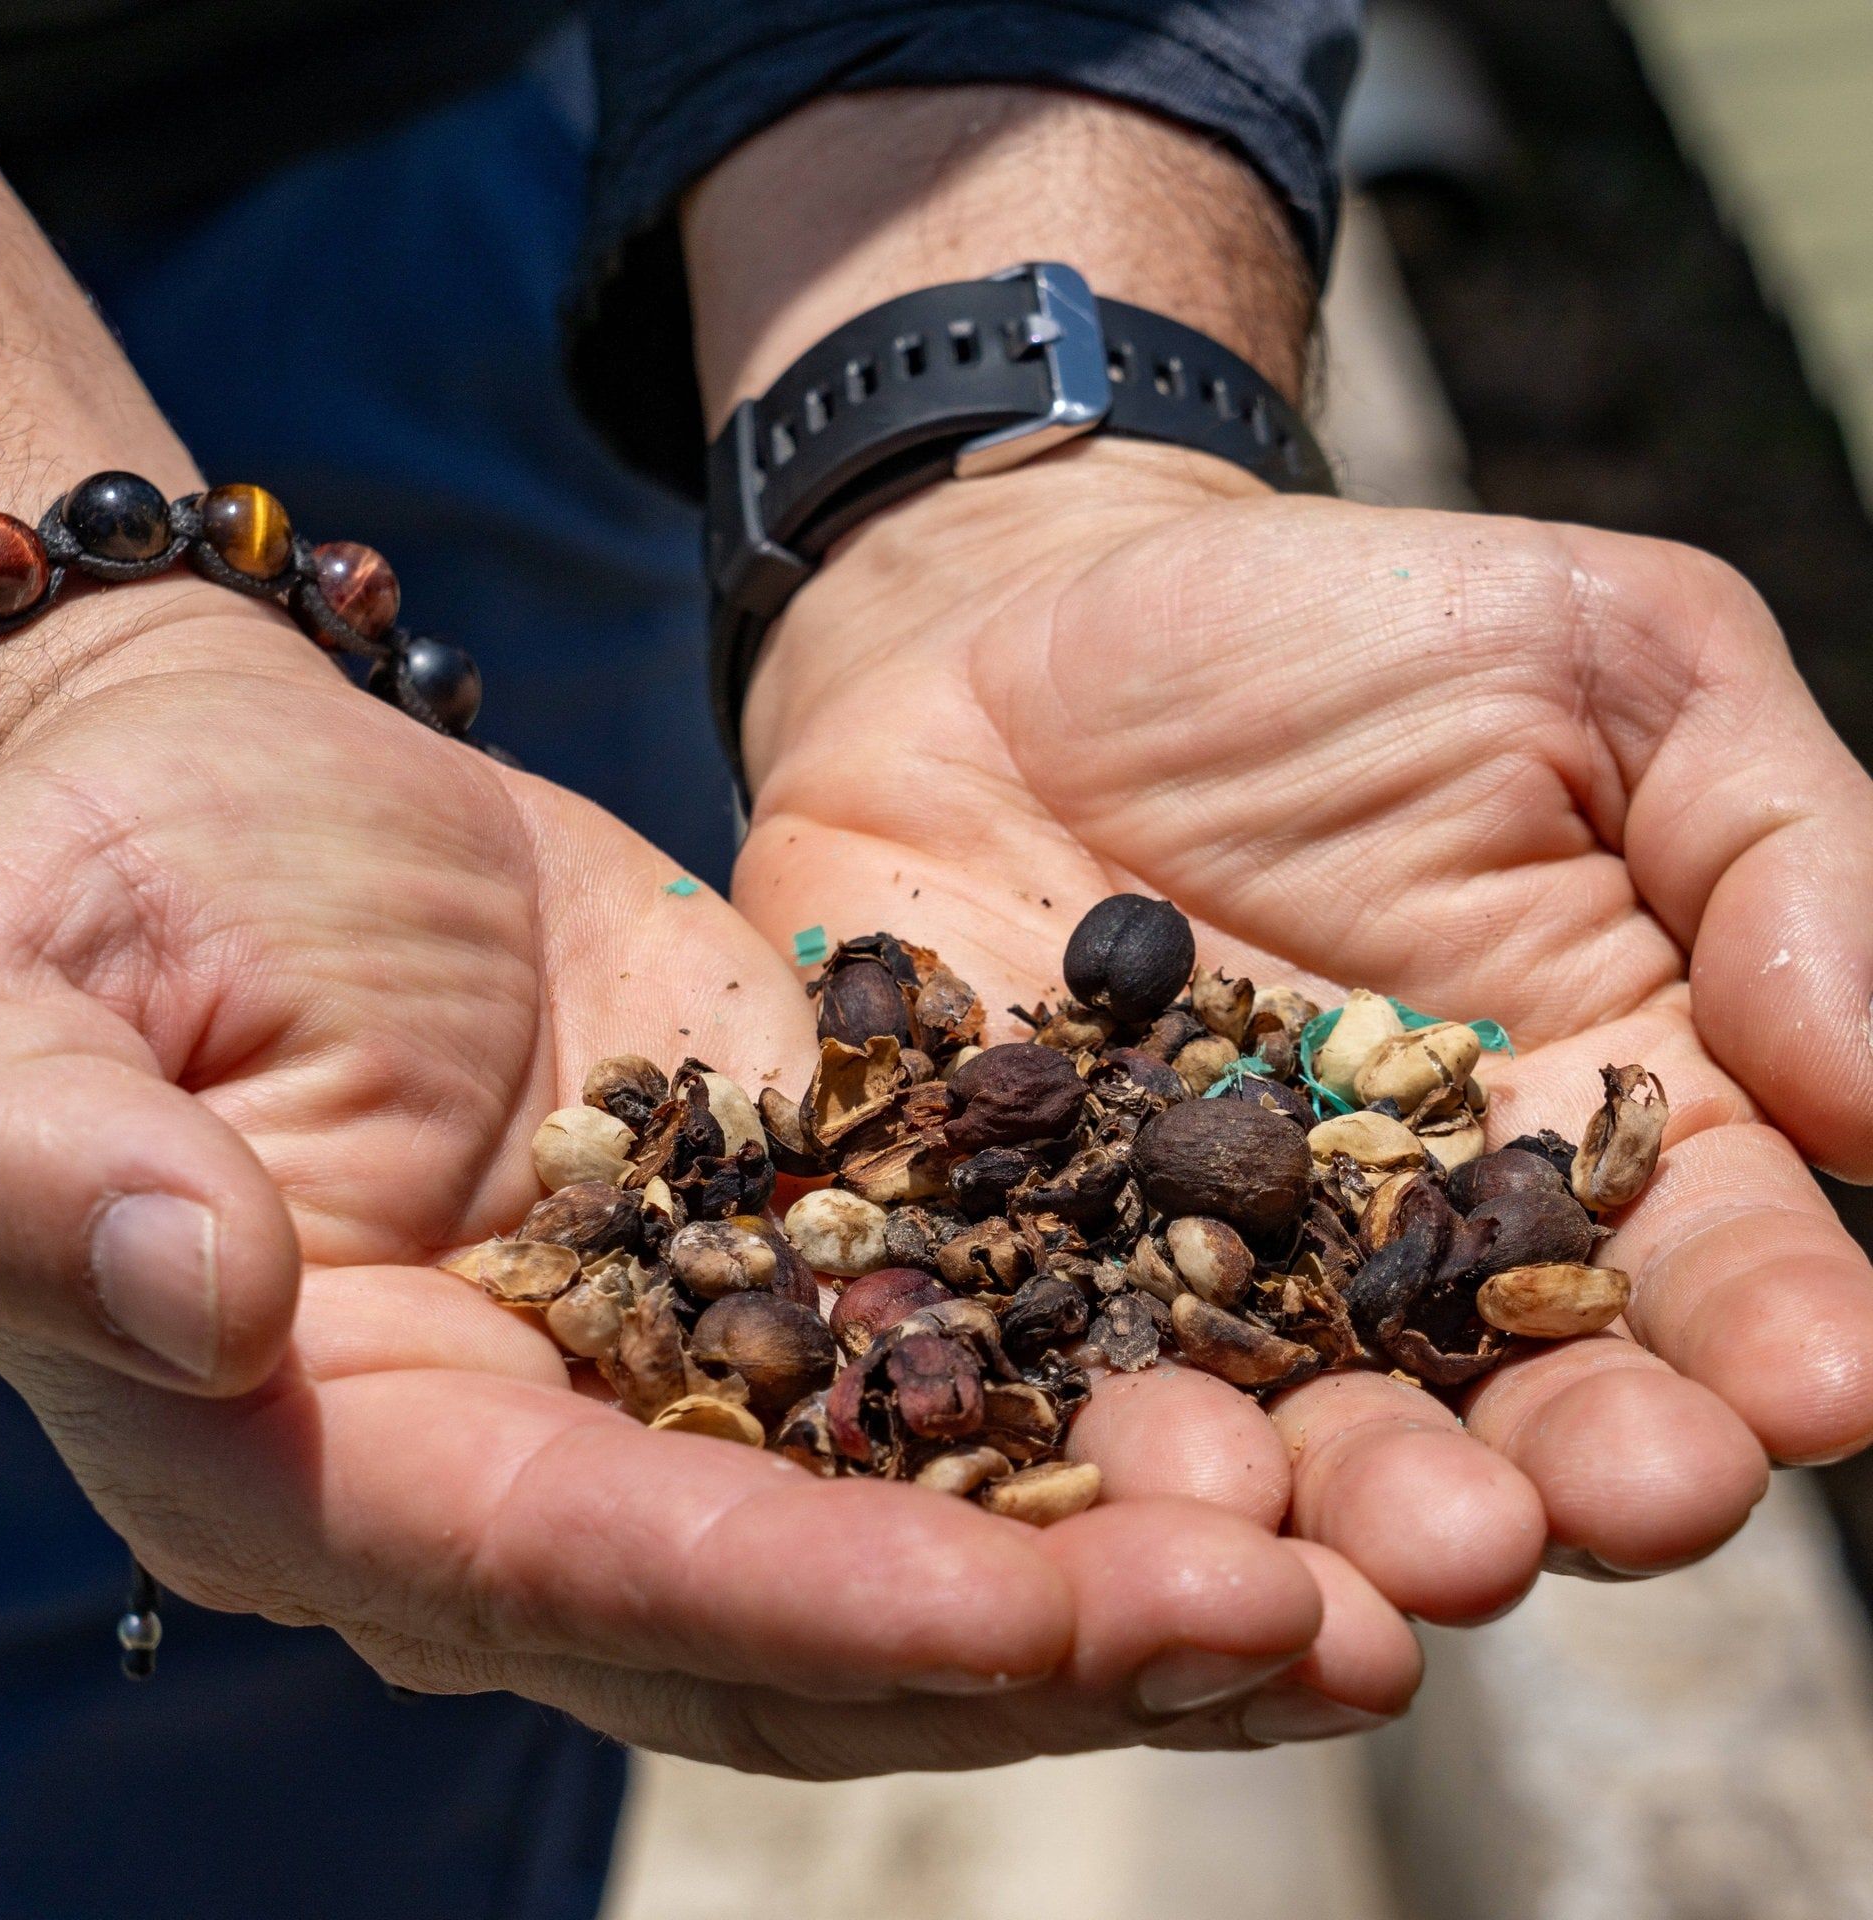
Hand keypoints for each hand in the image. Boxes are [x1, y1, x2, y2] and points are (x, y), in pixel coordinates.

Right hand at [0, 584, 1416, 1771]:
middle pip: (821, 1608)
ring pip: (941, 1509)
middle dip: (1063, 1631)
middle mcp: (543, 1463)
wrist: (236, 788)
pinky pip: (978, 1339)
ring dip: (1154, 1549)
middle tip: (1323, 1633)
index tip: (1038, 1611)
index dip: (821, 1600)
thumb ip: (65, 1165)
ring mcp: (687, 1366)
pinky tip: (1318, 1387)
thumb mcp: (19, 1009)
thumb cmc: (91, 885)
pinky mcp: (796, 1238)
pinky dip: (1132, 1382)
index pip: (600, 1570)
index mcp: (354, 1452)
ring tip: (1393, 1564)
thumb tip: (195, 1292)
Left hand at [735, 439, 1872, 1620]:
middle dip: (1543, 1479)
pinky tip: (1072, 1495)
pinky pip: (1031, 1365)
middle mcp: (1392, 1242)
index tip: (1819, 1383)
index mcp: (1580, 1123)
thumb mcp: (1603, 669)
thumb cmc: (1331, 636)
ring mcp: (1184, 1267)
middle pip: (1495, 1402)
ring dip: (1316, 1511)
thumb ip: (1772, 853)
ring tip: (1346, 1564)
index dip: (1780, 1337)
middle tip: (1552, 1519)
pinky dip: (1052, 1430)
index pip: (1716, 1269)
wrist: (1025, 621)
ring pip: (1272, 1432)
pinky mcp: (997, 1256)